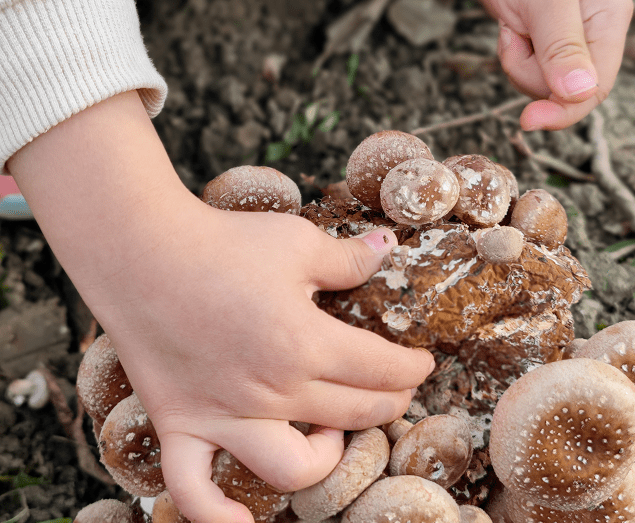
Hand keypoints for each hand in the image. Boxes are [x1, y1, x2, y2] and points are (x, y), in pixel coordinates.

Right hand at [8, 91, 434, 522]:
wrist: (143, 250)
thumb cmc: (224, 242)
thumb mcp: (296, 241)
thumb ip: (346, 257)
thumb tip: (386, 247)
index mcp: (304, 343)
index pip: (381, 369)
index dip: (412, 368)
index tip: (420, 362)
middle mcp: (270, 391)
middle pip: (352, 414)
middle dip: (388, 404)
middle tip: (393, 389)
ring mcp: (222, 415)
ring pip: (290, 469)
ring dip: (326, 459)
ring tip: (331, 434)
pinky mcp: (179, 422)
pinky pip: (192, 490)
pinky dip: (216, 515)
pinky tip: (240, 521)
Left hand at [469, 0, 632, 129]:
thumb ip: (562, 48)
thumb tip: (579, 94)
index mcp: (608, 23)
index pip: (594, 89)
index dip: (564, 111)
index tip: (528, 120)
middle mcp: (592, 36)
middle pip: (562, 91)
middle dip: (531, 73)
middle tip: (518, 37)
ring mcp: (566, 41)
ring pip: (539, 83)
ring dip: (517, 62)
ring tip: (515, 24)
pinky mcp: (542, 42)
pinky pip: (524, 70)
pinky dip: (511, 56)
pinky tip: (511, 26)